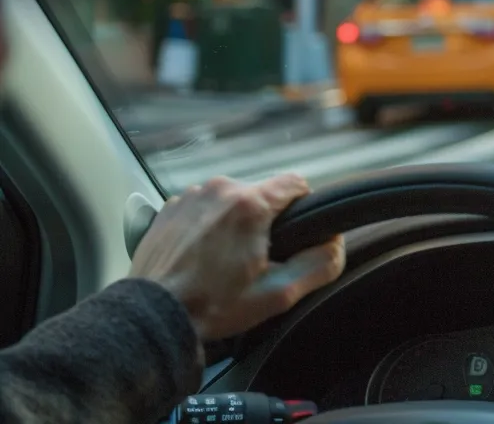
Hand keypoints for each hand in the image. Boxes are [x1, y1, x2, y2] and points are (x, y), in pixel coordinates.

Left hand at [128, 174, 345, 340]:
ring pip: (231, 200)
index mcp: (249, 205)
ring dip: (235, 222)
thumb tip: (335, 243)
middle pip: (262, 194)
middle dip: (266, 221)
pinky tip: (202, 256)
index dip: (305, 206)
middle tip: (256, 260)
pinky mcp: (168, 208)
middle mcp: (219, 190)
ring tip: (224, 260)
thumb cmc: (212, 305)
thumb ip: (320, 264)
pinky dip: (208, 226)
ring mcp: (190, 196)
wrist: (153, 315)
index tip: (297, 232)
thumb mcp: (279, 294)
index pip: (296, 182)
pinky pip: (203, 208)